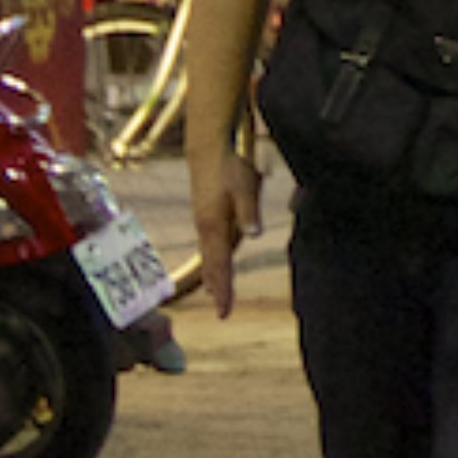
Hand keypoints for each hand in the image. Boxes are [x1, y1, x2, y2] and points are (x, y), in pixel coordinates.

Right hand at [191, 146, 261, 325]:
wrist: (207, 146)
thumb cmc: (229, 165)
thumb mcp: (244, 185)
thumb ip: (248, 210)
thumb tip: (253, 234)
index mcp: (214, 226)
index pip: (220, 265)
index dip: (223, 289)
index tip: (224, 312)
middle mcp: (205, 228)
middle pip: (212, 265)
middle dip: (217, 288)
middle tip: (223, 311)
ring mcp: (204, 221)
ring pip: (209, 255)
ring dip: (213, 276)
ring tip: (217, 294)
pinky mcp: (206, 214)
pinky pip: (210, 245)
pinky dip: (213, 259)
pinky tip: (216, 262)